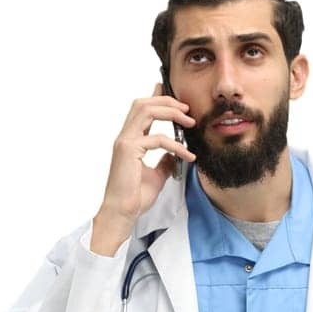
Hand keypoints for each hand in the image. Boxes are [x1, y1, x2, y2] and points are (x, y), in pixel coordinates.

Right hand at [96, 83, 198, 228]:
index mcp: (129, 140)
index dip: (157, 98)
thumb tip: (174, 153)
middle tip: (187, 109)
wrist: (122, 213)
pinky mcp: (129, 150)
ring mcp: (125, 141)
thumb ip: (164, 162)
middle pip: (144, 104)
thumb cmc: (135, 197)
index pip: (142, 110)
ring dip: (170, 112)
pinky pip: (157, 139)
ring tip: (189, 122)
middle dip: (167, 101)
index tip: (177, 100)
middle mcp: (125, 137)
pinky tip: (187, 155)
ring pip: (146, 111)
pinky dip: (176, 145)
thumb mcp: (156, 176)